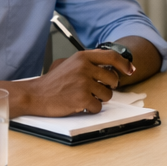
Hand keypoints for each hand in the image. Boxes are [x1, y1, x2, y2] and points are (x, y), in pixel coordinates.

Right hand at [20, 49, 135, 117]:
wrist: (35, 95)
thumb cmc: (52, 82)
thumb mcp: (68, 64)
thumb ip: (87, 62)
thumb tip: (111, 66)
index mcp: (82, 57)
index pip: (111, 57)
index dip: (124, 64)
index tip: (131, 70)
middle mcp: (84, 68)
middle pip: (113, 79)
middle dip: (108, 88)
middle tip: (97, 90)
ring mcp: (83, 83)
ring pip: (107, 95)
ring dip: (99, 99)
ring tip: (84, 97)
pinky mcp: (82, 98)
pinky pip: (98, 107)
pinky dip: (91, 109)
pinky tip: (79, 105)